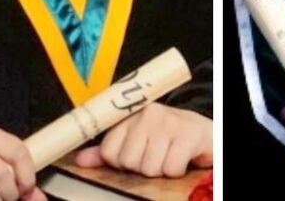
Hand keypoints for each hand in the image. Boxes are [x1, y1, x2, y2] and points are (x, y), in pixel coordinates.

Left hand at [74, 103, 211, 177]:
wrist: (204, 131)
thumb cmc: (169, 137)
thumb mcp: (138, 140)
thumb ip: (110, 150)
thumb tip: (80, 160)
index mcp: (132, 115)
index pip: (109, 151)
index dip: (122, 162)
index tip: (138, 154)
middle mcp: (149, 114)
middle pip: (128, 161)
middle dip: (143, 167)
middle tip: (158, 155)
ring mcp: (169, 122)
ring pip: (149, 167)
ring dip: (161, 170)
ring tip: (170, 155)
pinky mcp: (187, 134)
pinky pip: (170, 168)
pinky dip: (177, 170)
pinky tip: (182, 158)